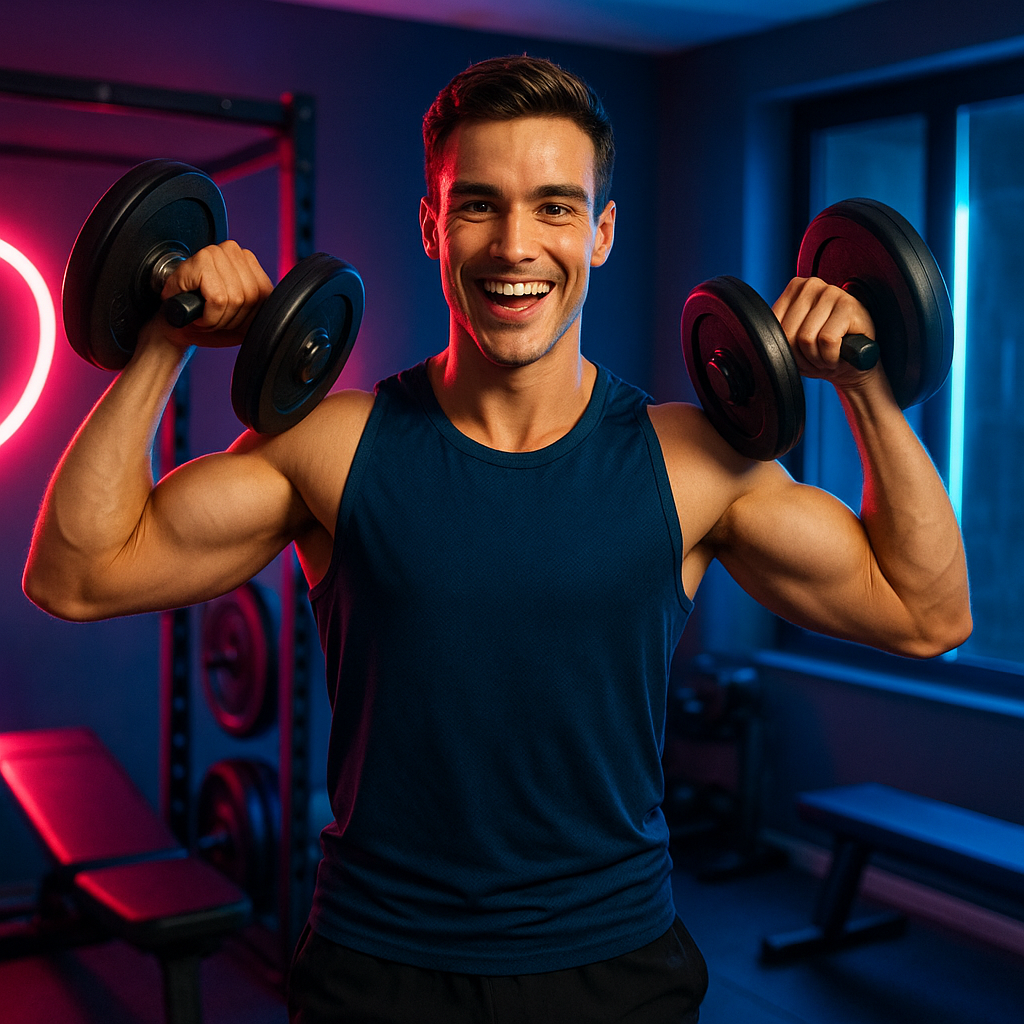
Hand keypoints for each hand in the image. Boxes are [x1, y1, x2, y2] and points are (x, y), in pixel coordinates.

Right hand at [157, 240, 273, 349]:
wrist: (174, 326)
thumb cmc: (204, 319)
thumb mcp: (243, 316)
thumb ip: (262, 309)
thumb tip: (278, 313)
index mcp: (249, 263)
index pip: (264, 296)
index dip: (247, 316)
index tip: (229, 318)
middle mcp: (235, 252)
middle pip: (250, 298)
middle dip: (231, 319)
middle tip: (212, 318)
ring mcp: (217, 252)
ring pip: (235, 299)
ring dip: (217, 319)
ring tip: (204, 315)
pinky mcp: (201, 260)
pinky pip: (218, 300)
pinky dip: (208, 317)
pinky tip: (196, 312)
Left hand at [772, 276, 879, 391]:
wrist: (854, 362)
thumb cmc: (822, 350)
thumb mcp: (794, 339)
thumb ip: (778, 333)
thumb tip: (762, 339)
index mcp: (795, 288)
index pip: (775, 326)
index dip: (785, 349)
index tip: (800, 351)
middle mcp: (812, 285)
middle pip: (788, 333)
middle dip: (801, 356)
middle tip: (816, 357)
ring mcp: (832, 292)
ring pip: (806, 338)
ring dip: (816, 359)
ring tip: (827, 356)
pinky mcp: (849, 307)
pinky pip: (827, 341)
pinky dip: (830, 357)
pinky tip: (839, 355)